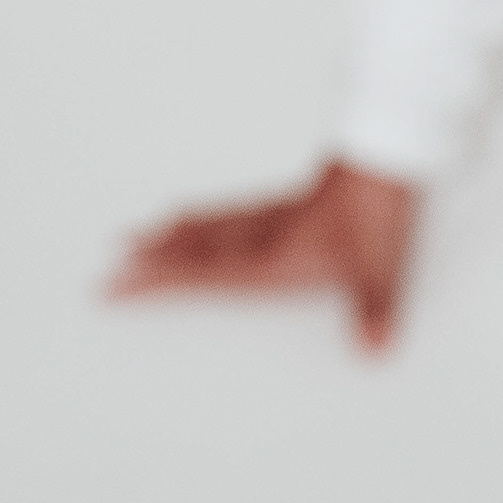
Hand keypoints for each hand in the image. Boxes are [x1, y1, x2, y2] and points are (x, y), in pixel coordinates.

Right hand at [107, 161, 421, 349]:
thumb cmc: (377, 211)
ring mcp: (275, 214)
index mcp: (271, 254)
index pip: (203, 270)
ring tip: (141, 234)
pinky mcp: (289, 201)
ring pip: (211, 223)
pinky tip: (204, 218)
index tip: (119, 282)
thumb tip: (375, 350)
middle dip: (153, 256)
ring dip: (175, 232)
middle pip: (197, 245)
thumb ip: (372, 311)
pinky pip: (232, 211)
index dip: (161, 279)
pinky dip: (206, 217)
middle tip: (112, 263)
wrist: (389, 153)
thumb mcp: (378, 266)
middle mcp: (263, 234)